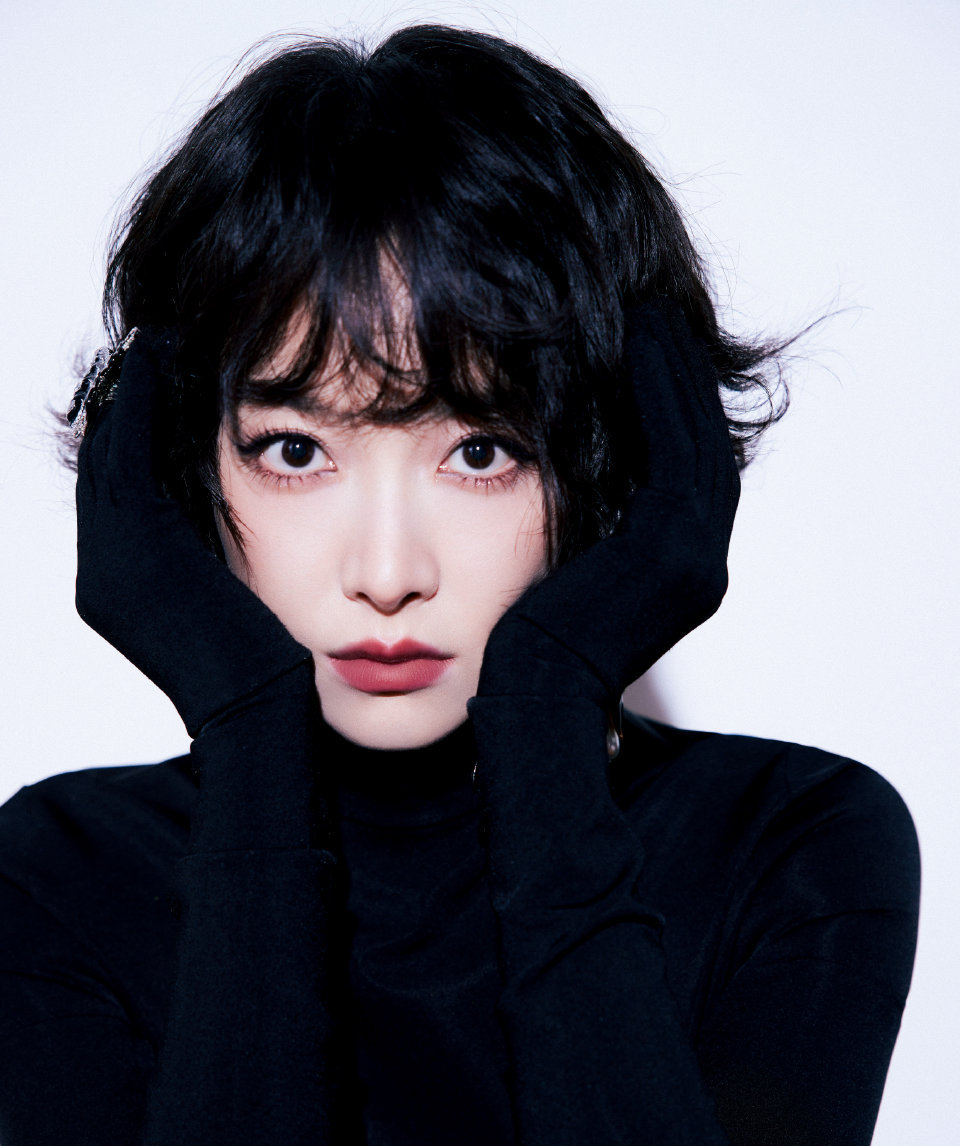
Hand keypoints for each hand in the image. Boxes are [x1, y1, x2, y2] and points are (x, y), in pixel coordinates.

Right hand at [74, 328, 312, 737]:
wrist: (259, 713)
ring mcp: (106, 563)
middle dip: (124, 406)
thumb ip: (208, 556)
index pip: (119, 492)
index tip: (158, 389)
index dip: (133, 436)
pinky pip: (126, 456)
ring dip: (130, 397)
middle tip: (150, 352)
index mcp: (119, 588)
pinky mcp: (129, 549)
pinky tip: (160, 367)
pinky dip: (138, 408)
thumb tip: (227, 512)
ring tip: (154, 348)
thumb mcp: (227, 602)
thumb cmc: (264, 669)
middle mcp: (99, 574)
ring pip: (109, 455)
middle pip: (104, 466)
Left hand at [474, 298, 739, 713]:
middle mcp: (700, 567)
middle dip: (679, 381)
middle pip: (699, 450)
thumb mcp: (560, 582)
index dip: (672, 411)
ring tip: (649, 314)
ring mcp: (695, 560)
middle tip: (656, 316)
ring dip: (673, 374)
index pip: (684, 475)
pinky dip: (661, 392)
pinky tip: (639, 340)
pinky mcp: (674, 550)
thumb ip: (582, 538)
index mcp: (677, 576)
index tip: (645, 354)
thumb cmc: (525, 655)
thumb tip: (556, 485)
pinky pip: (676, 449)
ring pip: (694, 442)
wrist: (529, 704)